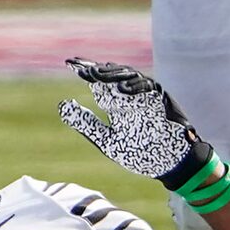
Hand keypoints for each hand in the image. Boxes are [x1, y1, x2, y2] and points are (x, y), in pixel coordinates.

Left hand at [60, 57, 215, 189]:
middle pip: (112, 76)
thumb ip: (86, 124)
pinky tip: (122, 89)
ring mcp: (145, 97)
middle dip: (97, 72)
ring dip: (113, 76)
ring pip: (129, 78)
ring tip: (96, 75)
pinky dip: (136, 88)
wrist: (167, 165)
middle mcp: (129, 97)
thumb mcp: (106, 140)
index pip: (98, 84)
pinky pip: (149, 89)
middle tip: (81, 71)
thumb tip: (62, 105)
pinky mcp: (161, 100)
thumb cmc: (139, 153)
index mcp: (116, 105)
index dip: (85, 72)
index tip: (69, 64)